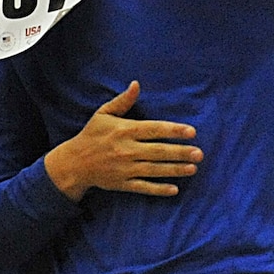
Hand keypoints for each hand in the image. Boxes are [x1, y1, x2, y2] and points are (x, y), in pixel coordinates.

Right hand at [42, 81, 202, 199]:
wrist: (74, 163)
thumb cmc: (92, 135)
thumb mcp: (104, 113)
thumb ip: (123, 101)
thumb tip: (136, 84)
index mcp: (124, 130)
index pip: (154, 129)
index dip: (173, 130)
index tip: (191, 132)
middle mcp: (126, 149)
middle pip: (158, 151)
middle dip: (180, 152)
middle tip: (199, 153)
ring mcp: (124, 168)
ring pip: (154, 170)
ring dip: (174, 170)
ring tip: (193, 168)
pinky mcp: (122, 183)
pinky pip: (143, 187)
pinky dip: (158, 189)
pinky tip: (174, 189)